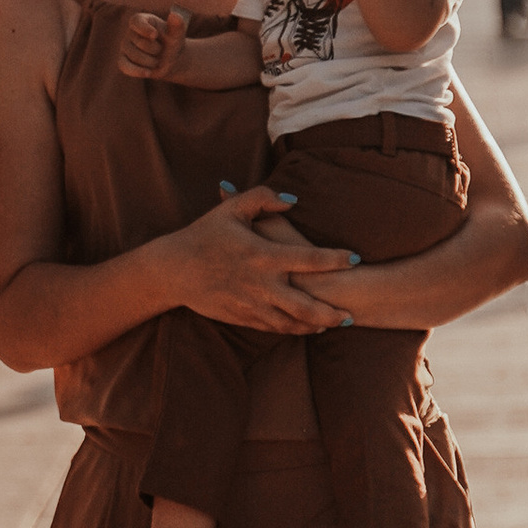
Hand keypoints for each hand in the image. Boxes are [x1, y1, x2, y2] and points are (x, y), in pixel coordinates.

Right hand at [118, 9, 183, 80]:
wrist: (170, 60)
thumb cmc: (173, 42)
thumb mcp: (178, 34)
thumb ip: (177, 25)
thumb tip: (175, 15)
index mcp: (142, 20)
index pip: (136, 21)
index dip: (144, 28)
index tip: (155, 35)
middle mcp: (130, 32)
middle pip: (140, 42)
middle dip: (155, 50)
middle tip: (160, 49)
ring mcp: (125, 46)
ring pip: (135, 56)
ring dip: (151, 62)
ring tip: (157, 59)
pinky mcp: (123, 61)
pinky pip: (125, 66)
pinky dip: (137, 71)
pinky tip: (148, 73)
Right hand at [168, 183, 356, 333]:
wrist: (172, 269)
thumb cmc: (204, 235)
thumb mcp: (232, 209)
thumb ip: (263, 198)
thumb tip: (292, 200)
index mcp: (263, 255)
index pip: (310, 259)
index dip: (335, 259)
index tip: (355, 259)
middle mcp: (261, 284)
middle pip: (306, 305)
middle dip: (331, 312)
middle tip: (351, 313)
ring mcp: (251, 304)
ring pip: (291, 322)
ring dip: (314, 325)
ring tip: (333, 324)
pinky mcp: (241, 316)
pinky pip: (272, 327)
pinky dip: (292, 329)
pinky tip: (305, 328)